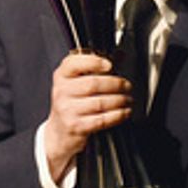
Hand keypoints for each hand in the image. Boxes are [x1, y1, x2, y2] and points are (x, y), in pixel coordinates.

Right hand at [42, 52, 132, 181]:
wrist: (59, 132)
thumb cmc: (72, 104)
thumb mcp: (77, 83)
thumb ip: (96, 68)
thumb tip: (120, 55)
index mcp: (61, 76)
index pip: (74, 63)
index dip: (94, 62)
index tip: (110, 65)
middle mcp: (62, 92)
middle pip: (93, 83)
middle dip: (116, 84)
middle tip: (127, 86)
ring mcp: (67, 110)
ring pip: (100, 102)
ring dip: (120, 100)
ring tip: (128, 99)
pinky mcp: (76, 126)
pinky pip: (102, 119)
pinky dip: (117, 115)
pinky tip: (124, 112)